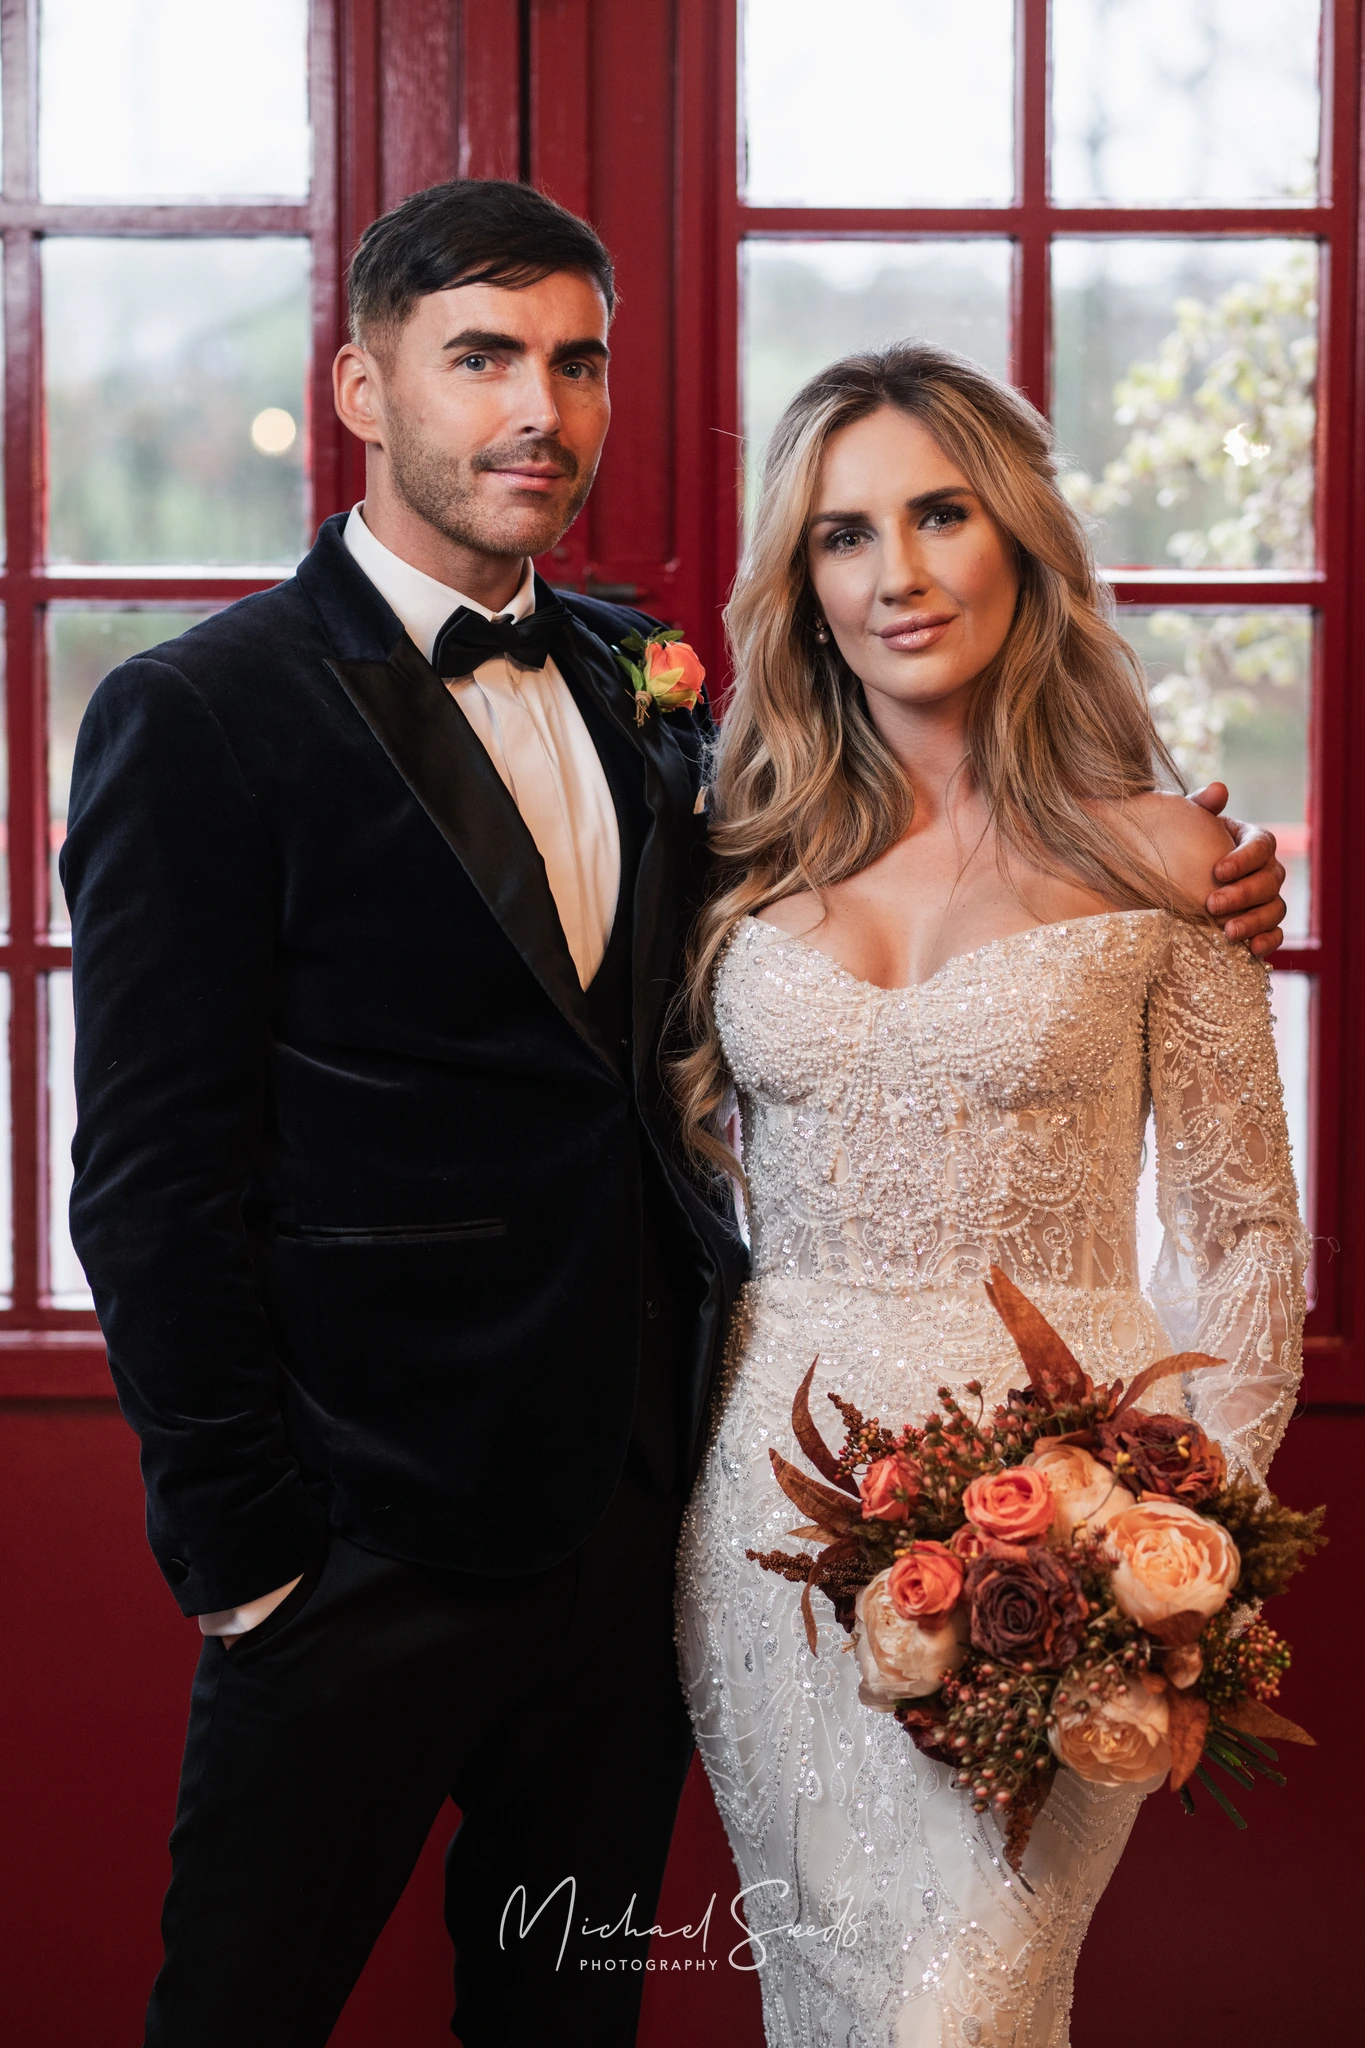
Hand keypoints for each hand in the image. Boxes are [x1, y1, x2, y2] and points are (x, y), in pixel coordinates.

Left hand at [1189, 782, 1285, 957]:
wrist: (1174, 875)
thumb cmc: (1183, 843)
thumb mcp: (1187, 822)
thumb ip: (1201, 805)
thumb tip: (1218, 789)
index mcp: (1251, 841)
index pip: (1262, 845)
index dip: (1245, 858)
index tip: (1218, 871)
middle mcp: (1265, 870)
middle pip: (1270, 880)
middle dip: (1244, 894)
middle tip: (1212, 905)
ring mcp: (1266, 899)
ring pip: (1275, 909)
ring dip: (1255, 921)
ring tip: (1227, 932)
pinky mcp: (1262, 925)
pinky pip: (1275, 934)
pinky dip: (1267, 943)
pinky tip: (1251, 951)